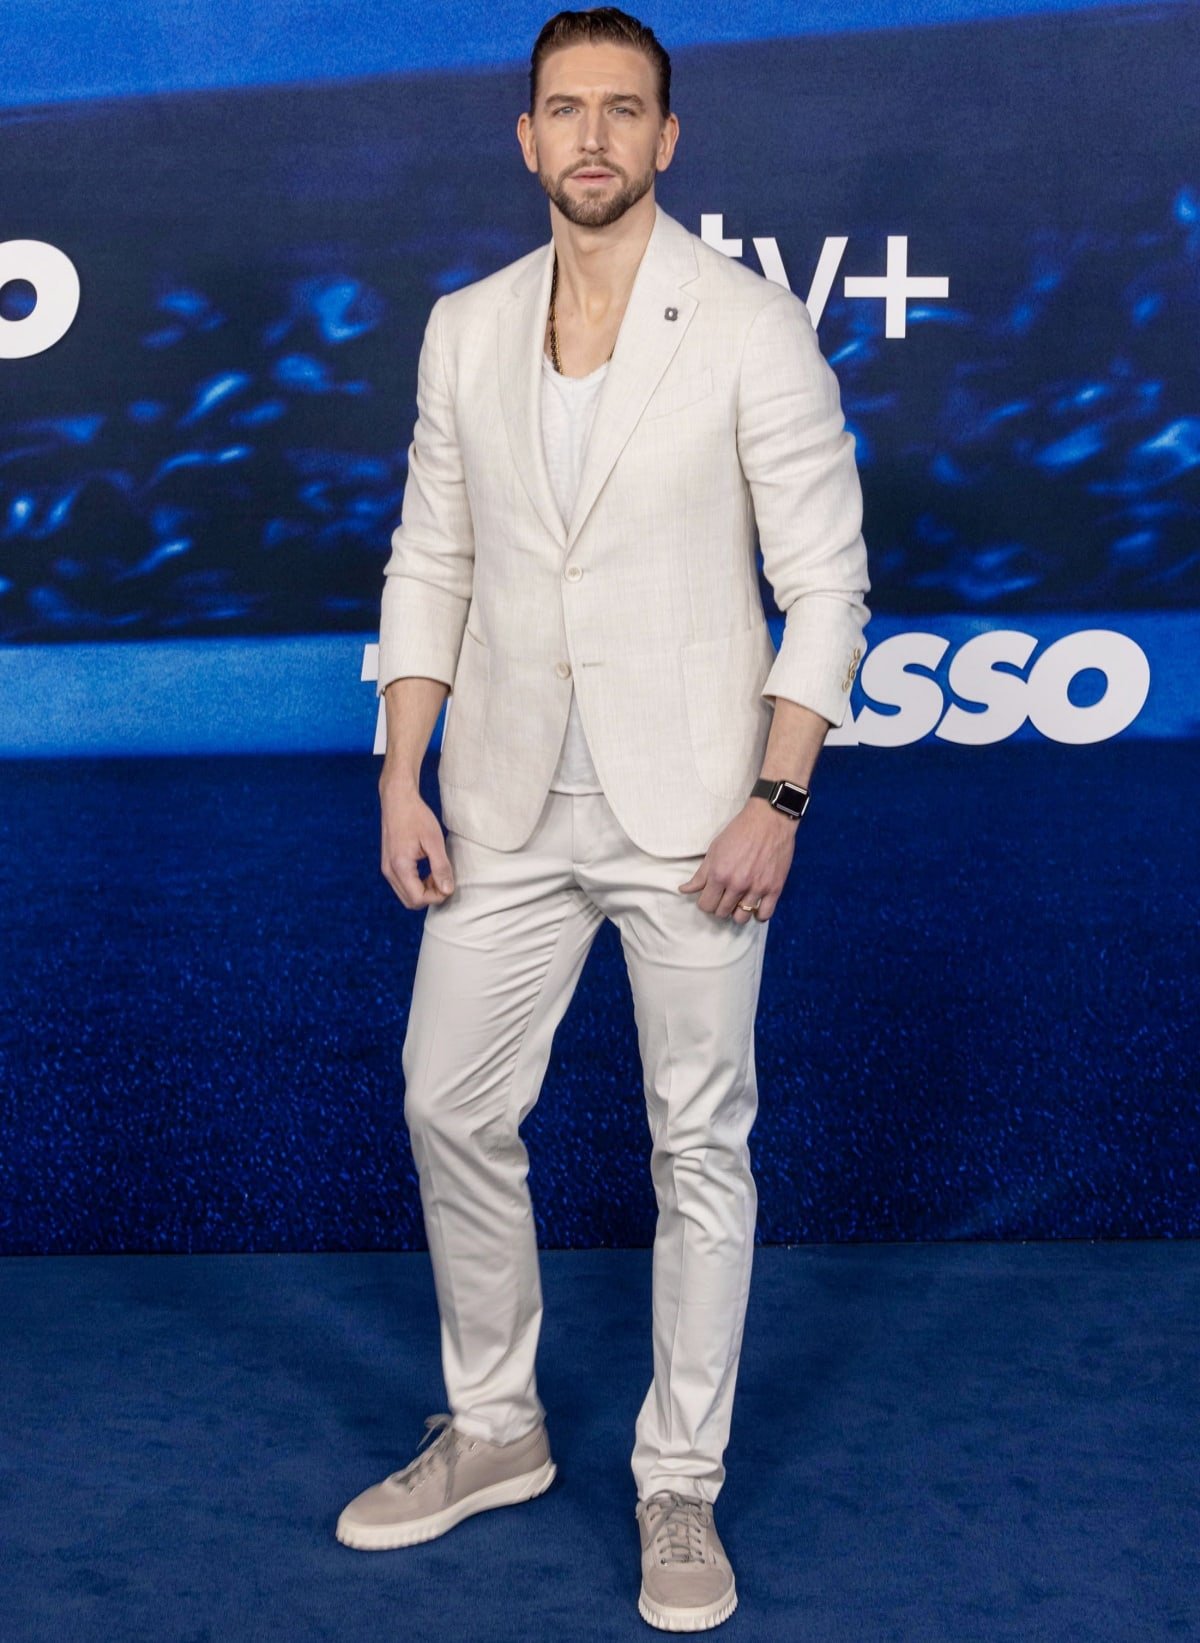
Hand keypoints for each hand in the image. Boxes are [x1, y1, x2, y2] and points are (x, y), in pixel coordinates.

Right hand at [380, 778, 454, 908]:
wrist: (397, 800)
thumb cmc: (416, 816)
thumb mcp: (434, 841)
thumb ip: (441, 867)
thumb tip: (447, 890)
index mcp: (400, 866)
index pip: (418, 899)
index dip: (436, 897)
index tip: (449, 884)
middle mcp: (389, 871)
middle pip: (411, 901)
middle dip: (430, 896)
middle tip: (444, 879)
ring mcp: (387, 868)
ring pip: (406, 895)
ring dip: (423, 891)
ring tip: (437, 873)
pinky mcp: (388, 864)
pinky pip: (402, 885)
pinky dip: (416, 884)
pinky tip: (428, 870)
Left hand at [677, 801, 797, 922]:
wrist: (769, 820)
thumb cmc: (739, 832)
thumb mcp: (714, 850)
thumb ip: (700, 874)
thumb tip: (684, 890)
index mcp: (719, 874)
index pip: (705, 905)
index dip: (705, 902)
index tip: (710, 896)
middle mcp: (737, 884)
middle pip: (722, 913)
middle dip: (720, 907)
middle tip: (724, 897)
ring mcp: (757, 888)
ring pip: (741, 918)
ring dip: (737, 913)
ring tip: (738, 902)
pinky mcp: (775, 888)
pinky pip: (764, 915)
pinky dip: (758, 915)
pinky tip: (755, 905)